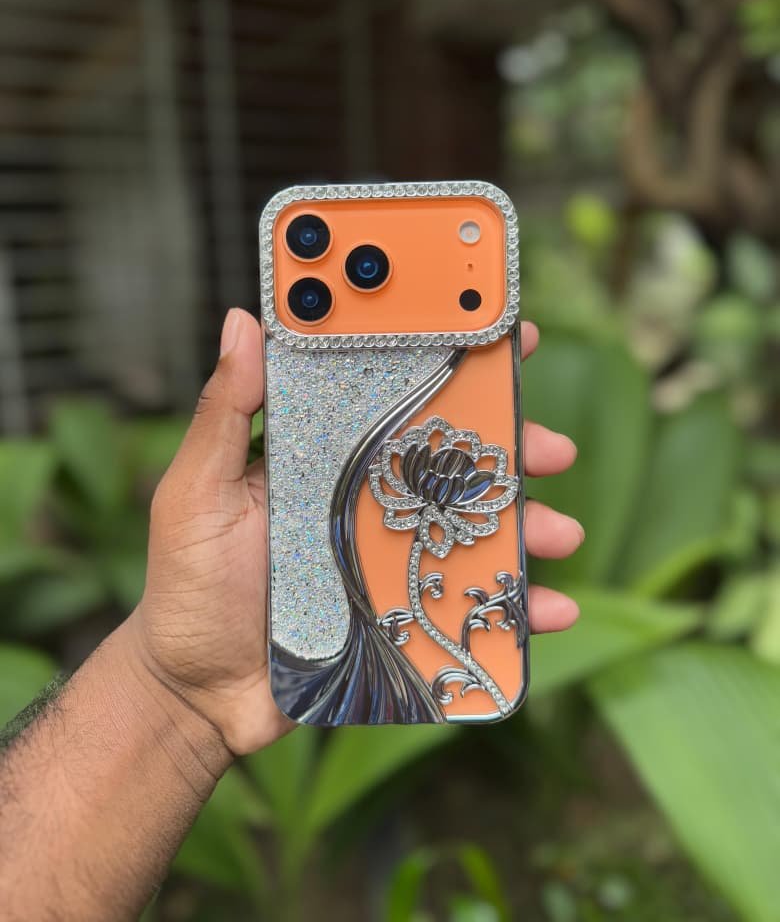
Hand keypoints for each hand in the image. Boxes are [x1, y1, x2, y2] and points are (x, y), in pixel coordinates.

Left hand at [128, 309, 582, 755]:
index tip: (500, 334)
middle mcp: (367, 497)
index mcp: (326, 455)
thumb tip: (244, 320)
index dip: (447, 362)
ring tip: (562, 532)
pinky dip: (518, 608)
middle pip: (452, 460)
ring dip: (530, 524)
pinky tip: (552, 611)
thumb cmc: (188, 585)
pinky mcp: (404, 613)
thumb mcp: (196, 492)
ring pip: (475, 527)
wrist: (198, 693)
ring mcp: (391, 555)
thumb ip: (223, 414)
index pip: (392, 394)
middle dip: (512, 446)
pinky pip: (471, 602)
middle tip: (553, 447)